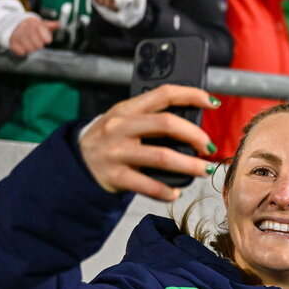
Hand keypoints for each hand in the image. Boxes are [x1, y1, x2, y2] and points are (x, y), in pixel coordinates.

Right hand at [9, 17, 60, 55]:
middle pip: (39, 46)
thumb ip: (50, 25)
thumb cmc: (30, 27)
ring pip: (30, 49)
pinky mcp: (12, 41)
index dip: (46, 39)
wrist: (13, 25)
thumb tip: (58, 24)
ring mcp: (18, 34)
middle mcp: (26, 27)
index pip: (47, 39)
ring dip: (30, 48)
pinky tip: (22, 45)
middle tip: (35, 41)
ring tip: (29, 43)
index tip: (44, 38)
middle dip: (38, 45)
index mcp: (35, 23)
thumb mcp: (40, 24)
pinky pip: (20, 52)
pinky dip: (22, 51)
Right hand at [79, 84, 215, 200]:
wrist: (75, 163)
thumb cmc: (110, 141)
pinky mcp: (115, 176)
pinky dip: (166, 191)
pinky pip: (147, 185)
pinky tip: (175, 193)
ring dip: (189, 165)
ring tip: (204, 170)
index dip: (191, 95)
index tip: (213, 102)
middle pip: (167, 124)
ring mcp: (117, 152)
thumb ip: (151, 119)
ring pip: (162, 156)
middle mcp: (121, 127)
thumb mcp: (124, 121)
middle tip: (209, 147)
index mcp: (127, 109)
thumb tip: (193, 127)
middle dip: (195, 135)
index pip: (164, 94)